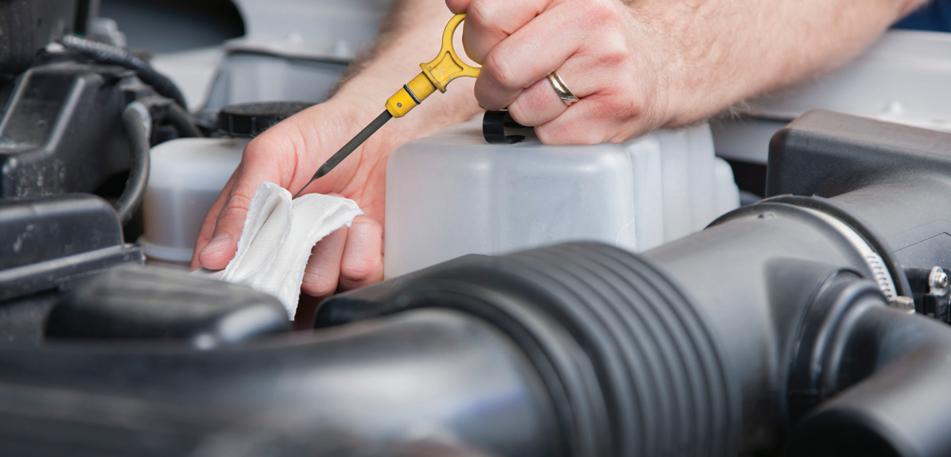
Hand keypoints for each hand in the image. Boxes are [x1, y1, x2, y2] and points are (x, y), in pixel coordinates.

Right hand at [192, 96, 390, 297]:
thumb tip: (214, 252)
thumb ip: (241, 203)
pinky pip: (358, 277)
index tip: (252, 258)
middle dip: (291, 255)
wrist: (381, 127)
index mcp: (254, 224)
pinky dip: (363, 249)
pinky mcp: (361, 261)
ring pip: (318, 284)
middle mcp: (287, 248)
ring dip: (332, 247)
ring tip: (340, 211)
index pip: (228, 265)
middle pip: (274, 285)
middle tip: (303, 219)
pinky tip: (363, 222)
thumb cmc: (323, 135)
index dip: (235, 272)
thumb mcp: (270, 155)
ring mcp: (325, 257)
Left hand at [447, 0, 670, 143]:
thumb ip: (501, 7)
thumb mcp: (550, 7)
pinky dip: (550, 130)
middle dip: (493, 84)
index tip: (491, 43)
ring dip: (524, 110)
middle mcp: (592, 19)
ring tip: (552, 93)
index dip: (477, 38)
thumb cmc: (592, 40)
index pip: (486, 14)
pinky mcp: (616, 109)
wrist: (663, 67)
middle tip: (512, 81)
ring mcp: (608, 65)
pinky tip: (573, 111)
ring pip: (522, 108)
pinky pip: (548, 134)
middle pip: (500, 68)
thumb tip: (456, 4)